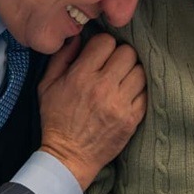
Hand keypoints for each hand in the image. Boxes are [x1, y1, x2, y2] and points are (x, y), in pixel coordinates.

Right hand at [36, 32, 146, 188]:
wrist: (69, 156)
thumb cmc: (56, 119)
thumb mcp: (46, 86)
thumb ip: (61, 58)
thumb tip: (77, 37)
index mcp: (81, 76)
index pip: (106, 42)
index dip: (103, 45)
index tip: (100, 54)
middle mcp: (102, 87)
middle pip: (128, 53)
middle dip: (121, 55)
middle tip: (114, 65)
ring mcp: (120, 104)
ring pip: (140, 71)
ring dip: (132, 72)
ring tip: (123, 79)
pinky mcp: (132, 118)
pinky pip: (146, 93)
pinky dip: (139, 90)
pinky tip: (129, 94)